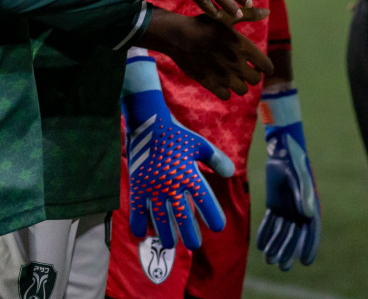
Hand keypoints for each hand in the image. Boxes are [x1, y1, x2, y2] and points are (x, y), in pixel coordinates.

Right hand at [121, 51, 233, 250]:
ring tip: (170, 245)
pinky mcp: (137, 186)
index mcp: (188, 173)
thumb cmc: (176, 134)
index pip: (204, 200)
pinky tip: (144, 234)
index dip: (212, 216)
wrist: (148, 123)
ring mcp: (152, 187)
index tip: (218, 227)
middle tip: (194, 245)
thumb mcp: (200, 144)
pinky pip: (137, 211)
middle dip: (189, 233)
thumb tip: (230, 173)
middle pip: (182, 216)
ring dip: (166, 234)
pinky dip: (139, 224)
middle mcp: (171, 183)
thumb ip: (216, 159)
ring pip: (160, 219)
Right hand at [144, 9, 274, 100]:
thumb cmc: (204, 25)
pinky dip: (225, 90)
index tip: (260, 66)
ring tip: (232, 76)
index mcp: (244, 48)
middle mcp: (237, 64)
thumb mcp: (227, 18)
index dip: (265, 67)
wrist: (179, 37)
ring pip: (242, 90)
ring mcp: (224, 76)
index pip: (266, 66)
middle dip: (251, 75)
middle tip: (244, 69)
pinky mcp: (211, 84)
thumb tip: (268, 12)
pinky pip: (226, 96)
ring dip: (239, 84)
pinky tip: (220, 81)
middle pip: (255, 80)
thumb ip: (250, 16)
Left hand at [257, 87, 319, 270]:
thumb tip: (306, 215)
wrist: (282, 148)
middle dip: (288, 251)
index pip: (312, 231)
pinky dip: (266, 233)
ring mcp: (287, 207)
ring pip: (281, 231)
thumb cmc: (294, 160)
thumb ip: (303, 194)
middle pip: (295, 235)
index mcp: (310, 205)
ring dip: (276, 245)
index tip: (305, 261)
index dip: (309, 246)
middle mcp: (300, 210)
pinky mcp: (275, 204)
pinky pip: (270, 222)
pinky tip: (260, 245)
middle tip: (282, 266)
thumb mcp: (299, 176)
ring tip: (269, 259)